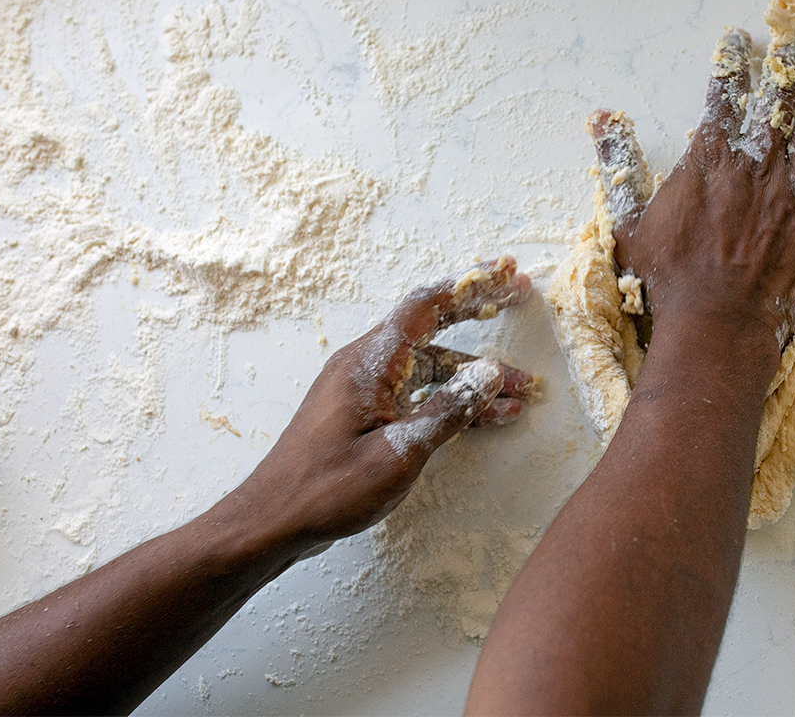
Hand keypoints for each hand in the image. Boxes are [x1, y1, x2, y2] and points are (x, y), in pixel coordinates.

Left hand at [230, 256, 534, 556]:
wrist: (273, 521)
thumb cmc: (327, 489)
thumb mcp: (398, 453)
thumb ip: (447, 411)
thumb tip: (490, 373)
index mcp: (369, 363)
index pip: (426, 306)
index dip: (470, 286)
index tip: (506, 273)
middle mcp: (366, 365)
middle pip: (430, 325)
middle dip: (476, 311)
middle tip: (518, 295)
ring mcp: (365, 389)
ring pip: (430, 367)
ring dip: (474, 376)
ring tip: (521, 390)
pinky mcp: (366, 413)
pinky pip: (418, 393)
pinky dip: (452, 400)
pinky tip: (488, 417)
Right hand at [589, 0, 794, 349]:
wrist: (714, 322)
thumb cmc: (668, 279)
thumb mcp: (627, 221)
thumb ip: (619, 165)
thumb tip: (601, 118)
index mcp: (712, 161)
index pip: (723, 97)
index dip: (730, 64)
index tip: (738, 37)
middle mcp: (757, 165)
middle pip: (777, 97)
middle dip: (788, 56)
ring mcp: (794, 191)